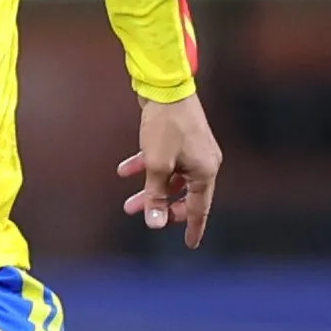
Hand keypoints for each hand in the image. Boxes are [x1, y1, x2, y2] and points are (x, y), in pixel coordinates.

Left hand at [117, 91, 221, 247]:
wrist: (165, 86)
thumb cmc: (165, 126)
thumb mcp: (157, 165)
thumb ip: (156, 195)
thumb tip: (155, 223)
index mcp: (205, 171)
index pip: (199, 208)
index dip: (192, 227)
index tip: (189, 244)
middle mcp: (203, 162)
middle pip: (183, 195)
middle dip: (160, 207)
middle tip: (139, 215)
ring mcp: (192, 150)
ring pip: (170, 178)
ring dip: (150, 189)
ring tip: (128, 202)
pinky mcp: (179, 139)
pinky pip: (164, 161)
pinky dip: (146, 167)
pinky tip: (124, 169)